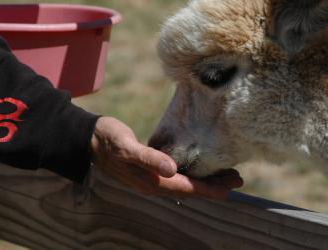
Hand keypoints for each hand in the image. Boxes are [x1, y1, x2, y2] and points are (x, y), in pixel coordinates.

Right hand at [91, 117, 242, 198]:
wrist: (90, 139)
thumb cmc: (108, 141)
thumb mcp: (126, 147)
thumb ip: (148, 158)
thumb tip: (172, 170)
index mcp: (150, 182)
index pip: (186, 188)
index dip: (208, 189)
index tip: (229, 187)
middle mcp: (153, 184)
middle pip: (190, 188)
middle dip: (213, 186)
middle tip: (237, 178)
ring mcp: (152, 178)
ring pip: (185, 183)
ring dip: (205, 180)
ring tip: (225, 174)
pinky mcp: (152, 170)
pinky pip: (178, 176)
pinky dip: (193, 173)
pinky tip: (200, 166)